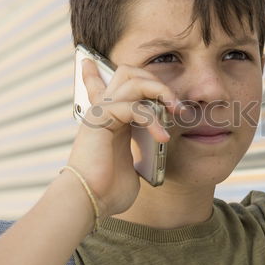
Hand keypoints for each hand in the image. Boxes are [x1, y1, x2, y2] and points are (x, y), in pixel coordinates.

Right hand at [65, 58, 189, 216]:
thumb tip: (157, 151)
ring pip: (132, 80)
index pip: (106, 85)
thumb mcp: (133, 166)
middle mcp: (103, 111)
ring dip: (160, 90)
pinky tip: (162, 137)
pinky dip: (152, 119)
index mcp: (109, 120)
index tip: (98, 62)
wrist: (88, 202)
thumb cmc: (108, 191)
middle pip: (128, 73)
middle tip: (176, 103)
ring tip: (177, 110)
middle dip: (157, 81)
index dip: (101, 72)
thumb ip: (142, 151)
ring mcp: (100, 113)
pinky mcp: (100, 120)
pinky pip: (132, 106)